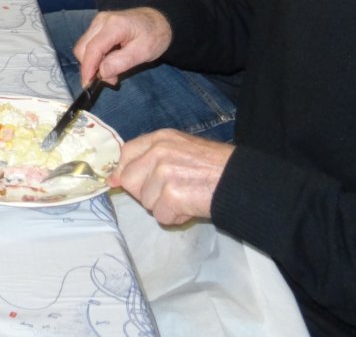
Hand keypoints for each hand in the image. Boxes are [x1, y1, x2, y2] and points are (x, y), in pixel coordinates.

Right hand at [72, 7, 171, 89]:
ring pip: (83, 46)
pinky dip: (95, 57)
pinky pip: (89, 43)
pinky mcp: (98, 25)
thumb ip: (122, 62)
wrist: (160, 20)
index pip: (93, 48)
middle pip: (82, 47)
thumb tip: (101, 73)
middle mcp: (102, 20)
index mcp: (115, 25)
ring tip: (111, 72)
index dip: (88, 68)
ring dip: (92, 63)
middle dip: (90, 67)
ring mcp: (99, 21)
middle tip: (109, 80)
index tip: (88, 85)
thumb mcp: (144, 52)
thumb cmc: (155, 35)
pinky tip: (109, 62)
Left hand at [111, 129, 231, 226]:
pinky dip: (174, 218)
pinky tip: (189, 208)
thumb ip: (150, 158)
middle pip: (129, 180)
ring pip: (145, 201)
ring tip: (185, 198)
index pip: (125, 153)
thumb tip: (115, 178)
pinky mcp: (172, 194)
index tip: (121, 183)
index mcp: (160, 138)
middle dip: (145, 193)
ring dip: (163, 207)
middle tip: (168, 194)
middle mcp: (159, 151)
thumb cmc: (213, 167)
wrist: (240, 181)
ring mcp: (164, 172)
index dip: (123, 171)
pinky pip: (160, 216)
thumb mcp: (180, 149)